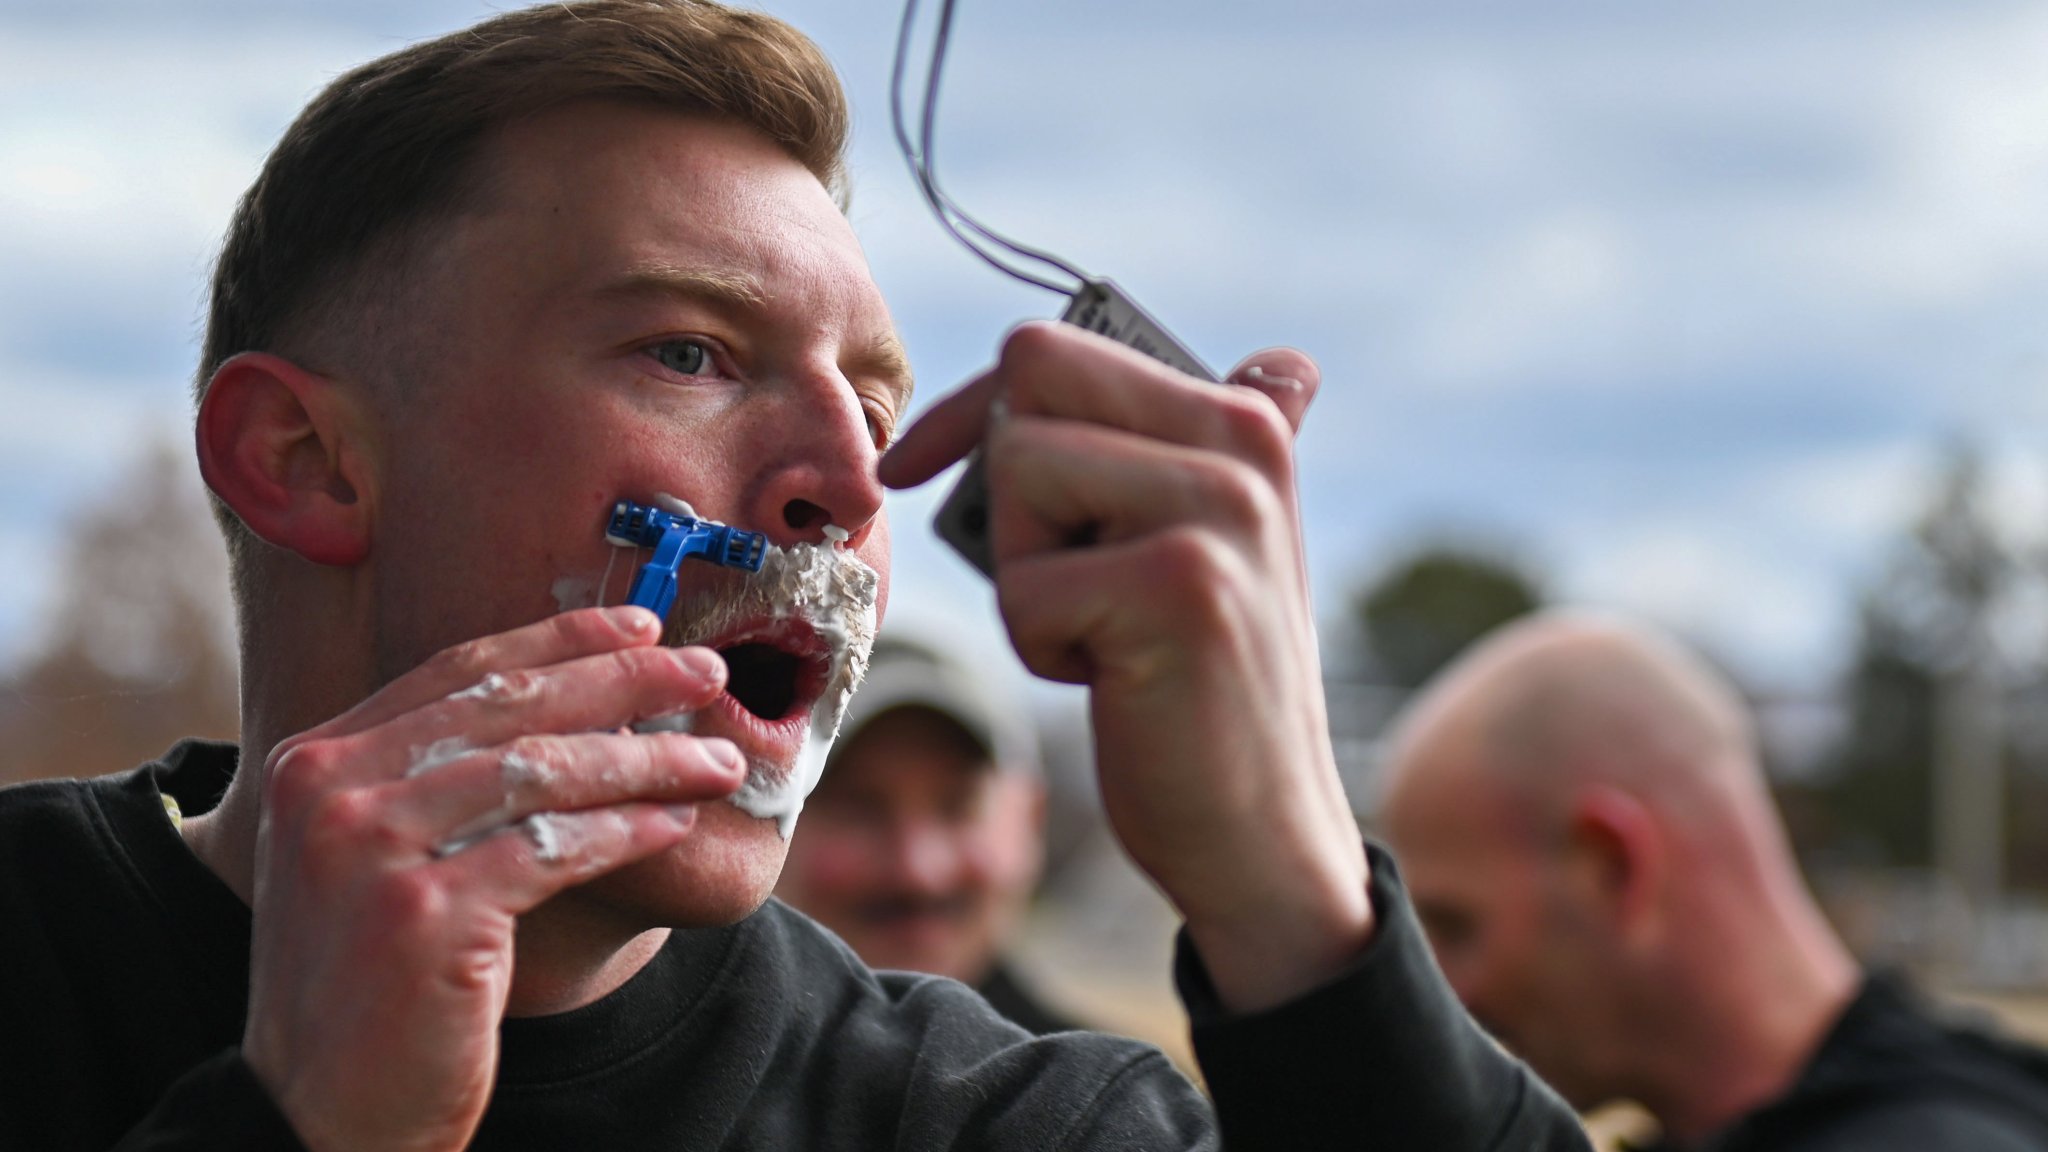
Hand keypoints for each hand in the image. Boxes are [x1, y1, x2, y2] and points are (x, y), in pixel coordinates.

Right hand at [241, 606, 744, 1151]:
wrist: (318, 1113)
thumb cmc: (372, 985)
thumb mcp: (378, 858)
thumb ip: (441, 779)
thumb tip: (577, 702)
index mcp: (315, 761)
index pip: (457, 672)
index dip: (559, 640)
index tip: (638, 625)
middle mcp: (329, 792)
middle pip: (508, 707)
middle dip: (622, 679)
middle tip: (705, 668)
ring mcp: (369, 851)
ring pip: (542, 772)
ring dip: (647, 758)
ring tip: (717, 757)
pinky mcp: (423, 914)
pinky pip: (554, 850)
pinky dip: (626, 831)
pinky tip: (675, 824)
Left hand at [882, 323, 1372, 1012]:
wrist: (1261, 830)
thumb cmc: (1205, 686)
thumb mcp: (1222, 548)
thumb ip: (1217, 452)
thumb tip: (1283, 362)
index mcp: (1247, 420)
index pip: (1052, 350)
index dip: (965, 410)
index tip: (914, 468)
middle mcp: (1246, 444)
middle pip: (1029, 380)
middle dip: (1005, 485)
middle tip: (1062, 572)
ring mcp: (1219, 510)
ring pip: (1022, 471)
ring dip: (1026, 571)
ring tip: (1101, 628)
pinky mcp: (1180, 586)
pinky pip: (1025, 582)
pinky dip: (1040, 645)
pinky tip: (1114, 678)